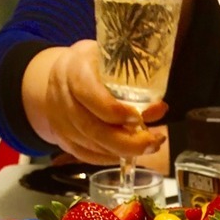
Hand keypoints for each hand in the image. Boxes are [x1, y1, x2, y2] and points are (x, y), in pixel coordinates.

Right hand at [22, 40, 166, 163]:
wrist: (62, 76)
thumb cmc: (94, 65)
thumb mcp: (112, 61)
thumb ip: (134, 81)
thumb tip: (159, 108)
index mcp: (73, 70)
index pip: (89, 93)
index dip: (113, 110)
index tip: (138, 117)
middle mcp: (62, 97)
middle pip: (92, 128)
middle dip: (126, 141)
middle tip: (152, 142)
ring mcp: (61, 122)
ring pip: (92, 146)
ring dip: (124, 151)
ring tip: (149, 146)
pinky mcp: (63, 140)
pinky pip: (88, 156)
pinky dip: (111, 158)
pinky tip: (129, 153)